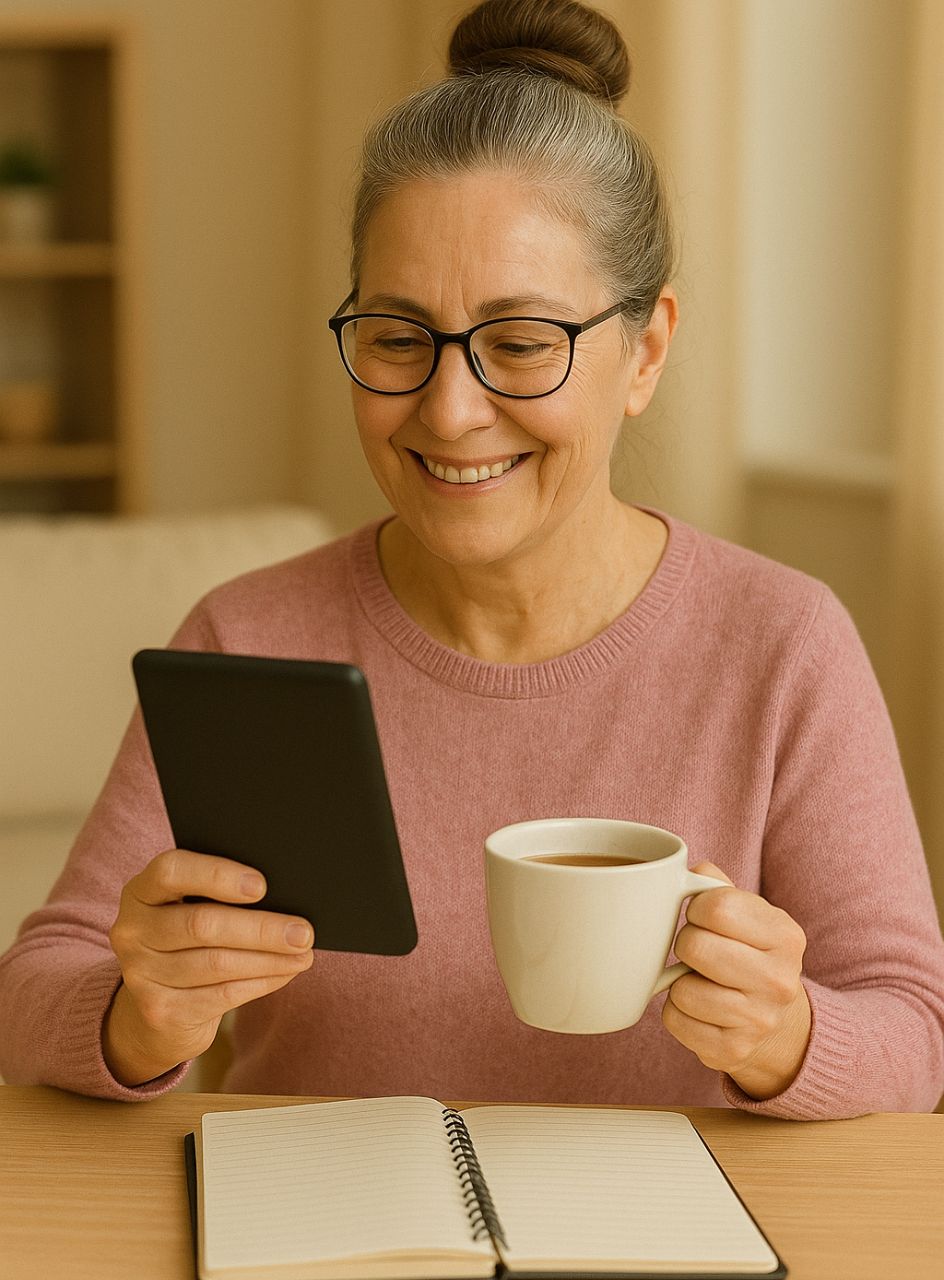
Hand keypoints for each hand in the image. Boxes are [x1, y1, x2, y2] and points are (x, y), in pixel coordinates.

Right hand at [104, 848, 313, 1085]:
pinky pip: (222, 994)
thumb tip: (286, 894)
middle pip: (201, 925)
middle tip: (303, 931)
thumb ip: (220, 897)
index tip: (262, 885)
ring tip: (303, 953)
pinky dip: (261, 982)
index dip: (217, 875)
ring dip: (269, 959)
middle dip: (260, 928)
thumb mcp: (190, 909)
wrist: (157, 1009)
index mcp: (141, 891)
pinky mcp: (160, 1011)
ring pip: (217, 963)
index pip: (171, 871)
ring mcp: (141, 974)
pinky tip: (285, 972)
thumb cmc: (189, 941)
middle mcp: (132, 930)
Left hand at [662, 862, 811, 1099]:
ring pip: (682, 989)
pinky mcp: (733, 1051)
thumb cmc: (751, 955)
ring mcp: (758, 1020)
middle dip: (686, 943)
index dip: (696, 908)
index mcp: (786, 936)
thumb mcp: (750, 915)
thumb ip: (717, 886)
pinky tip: (698, 1008)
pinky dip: (677, 1012)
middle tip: (698, 951)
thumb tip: (685, 871)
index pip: (717, 906)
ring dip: (680, 982)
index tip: (702, 917)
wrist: (779, 1024)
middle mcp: (779, 980)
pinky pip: (675, 1021)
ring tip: (702, 980)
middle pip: (695, 946)